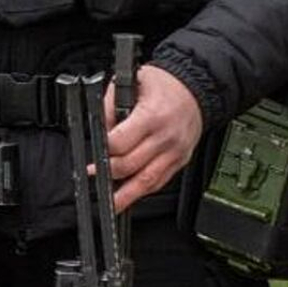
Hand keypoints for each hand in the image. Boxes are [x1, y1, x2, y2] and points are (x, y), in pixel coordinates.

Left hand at [105, 65, 203, 213]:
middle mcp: (165, 138)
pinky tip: (131, 197)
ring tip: (111, 204)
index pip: (122, 142)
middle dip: (109, 172)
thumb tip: (98, 127)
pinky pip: (161, 180)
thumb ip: (110, 105)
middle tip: (94, 175)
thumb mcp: (130, 82)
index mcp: (152, 117)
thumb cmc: (163, 85)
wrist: (196, 90)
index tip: (91, 156)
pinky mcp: (180, 160)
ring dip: (127, 194)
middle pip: (132, 164)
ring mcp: (175, 152)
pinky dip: (145, 191)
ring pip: (148, 180)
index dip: (103, 151)